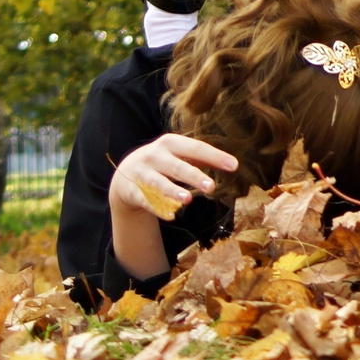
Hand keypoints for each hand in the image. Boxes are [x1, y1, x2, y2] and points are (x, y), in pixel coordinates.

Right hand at [110, 133, 238, 219]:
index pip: (196, 148)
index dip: (215, 156)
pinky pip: (146, 201)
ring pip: (159, 183)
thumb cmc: (162, 161)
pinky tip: (170, 216)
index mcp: (171, 143)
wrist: (126, 172)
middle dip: (194, 177)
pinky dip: (157, 208)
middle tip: (212, 187)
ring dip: (173, 191)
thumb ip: (201, 158)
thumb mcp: (178, 154)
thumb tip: (232, 164)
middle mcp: (155, 156)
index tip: (234, 165)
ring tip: (188, 199)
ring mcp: (142, 174)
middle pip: (177, 167)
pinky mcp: (133, 191)